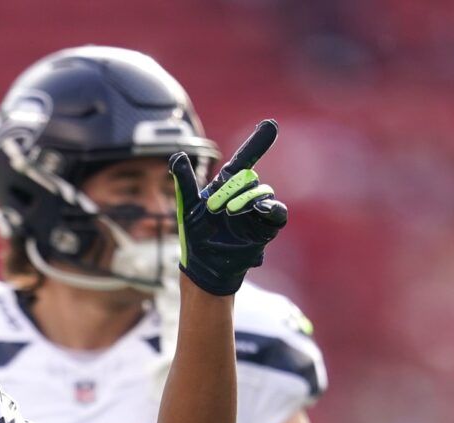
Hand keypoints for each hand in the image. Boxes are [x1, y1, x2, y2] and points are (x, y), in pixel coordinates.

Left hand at [170, 119, 287, 295]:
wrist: (205, 267)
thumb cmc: (195, 238)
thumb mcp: (188, 208)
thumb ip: (184, 183)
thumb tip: (176, 155)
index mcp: (227, 188)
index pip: (244, 160)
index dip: (257, 143)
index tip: (270, 125)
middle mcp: (244, 196)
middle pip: (248, 178)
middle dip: (232, 189)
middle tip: (213, 207)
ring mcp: (256, 211)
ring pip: (263, 192)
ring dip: (247, 198)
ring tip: (230, 211)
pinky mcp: (265, 228)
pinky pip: (277, 213)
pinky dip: (271, 208)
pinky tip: (260, 208)